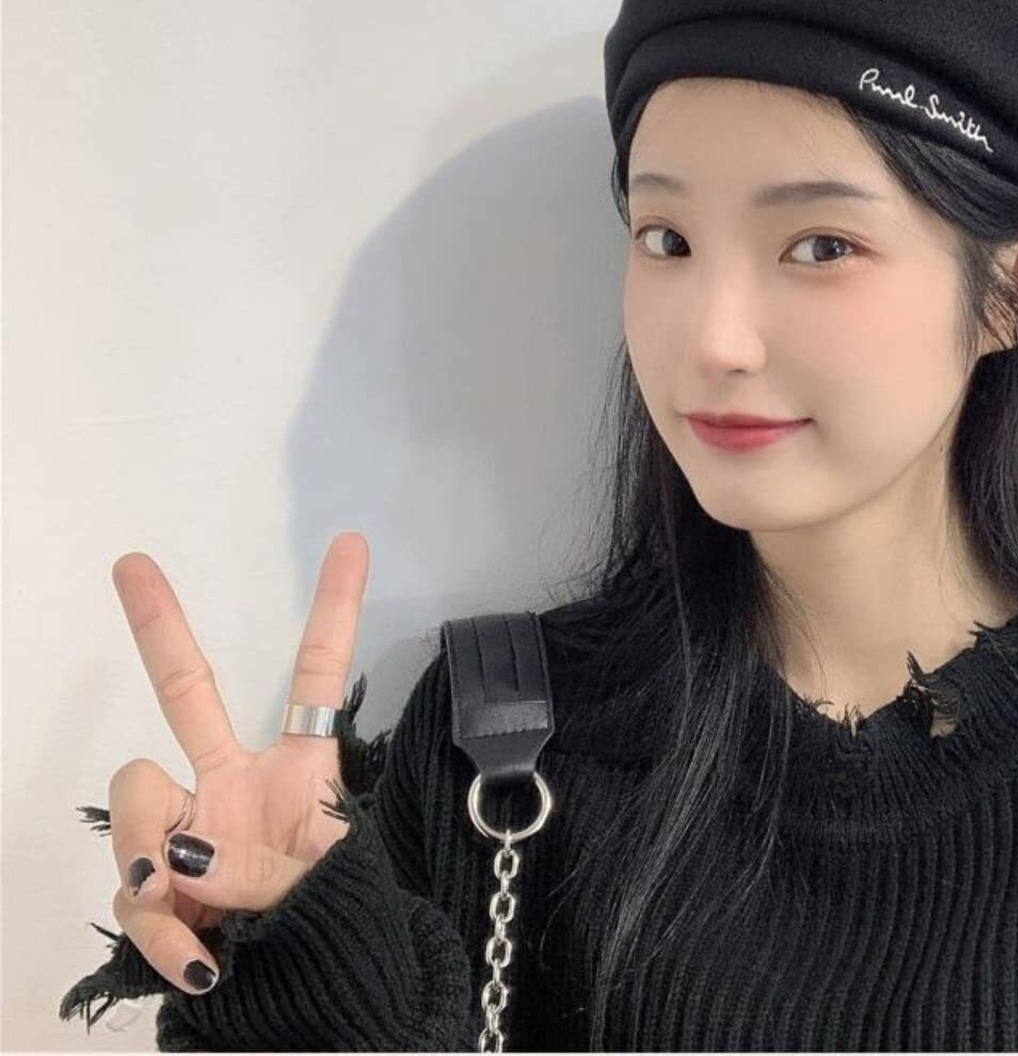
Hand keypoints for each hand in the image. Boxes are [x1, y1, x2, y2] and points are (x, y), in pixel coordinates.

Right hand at [101, 532, 368, 994]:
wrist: (312, 1009)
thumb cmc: (336, 932)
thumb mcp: (328, 891)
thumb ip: (263, 870)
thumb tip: (180, 860)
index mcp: (300, 769)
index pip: (317, 677)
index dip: (335, 609)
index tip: (353, 542)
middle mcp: (233, 786)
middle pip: (187, 695)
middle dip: (160, 627)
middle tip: (132, 564)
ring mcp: (188, 834)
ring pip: (138, 802)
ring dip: (151, 852)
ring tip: (190, 903)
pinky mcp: (156, 890)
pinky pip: (135, 896)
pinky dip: (162, 933)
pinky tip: (199, 958)